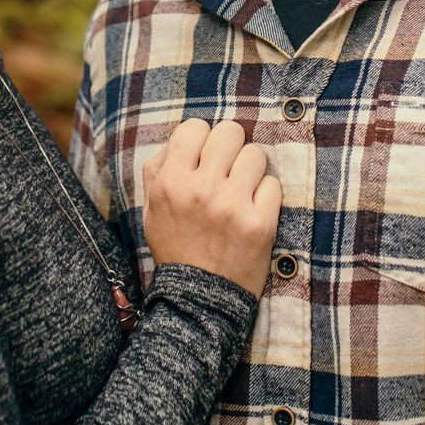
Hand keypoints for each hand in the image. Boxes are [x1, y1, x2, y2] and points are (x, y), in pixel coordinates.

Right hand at [141, 118, 281, 297]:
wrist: (199, 297)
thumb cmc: (176, 247)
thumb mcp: (150, 208)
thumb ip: (158, 169)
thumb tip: (183, 138)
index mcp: (170, 182)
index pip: (195, 127)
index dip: (202, 139)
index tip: (205, 156)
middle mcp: (200, 189)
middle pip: (230, 132)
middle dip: (231, 148)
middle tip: (228, 169)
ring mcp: (232, 206)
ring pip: (255, 155)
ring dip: (251, 170)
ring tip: (241, 191)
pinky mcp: (260, 224)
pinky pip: (273, 185)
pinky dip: (266, 196)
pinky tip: (253, 210)